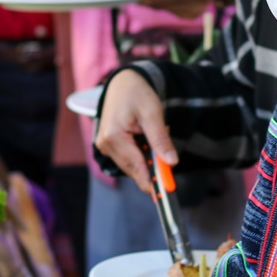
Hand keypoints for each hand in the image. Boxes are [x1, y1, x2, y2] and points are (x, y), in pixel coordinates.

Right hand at [95, 70, 176, 192]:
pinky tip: (146, 138)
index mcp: (114, 136)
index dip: (152, 181)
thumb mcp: (153, 114)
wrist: (123, 82)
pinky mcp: (108, 145)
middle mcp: (105, 144)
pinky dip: (141, 154)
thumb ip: (160, 140)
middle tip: (168, 158)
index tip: (164, 193)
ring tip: (154, 136)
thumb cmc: (137, 93)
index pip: (136, 167)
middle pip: (134, 169)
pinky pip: (128, 158)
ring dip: (147, 159)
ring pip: (132, 165)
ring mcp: (105, 146)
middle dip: (152, 167)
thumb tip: (171, 162)